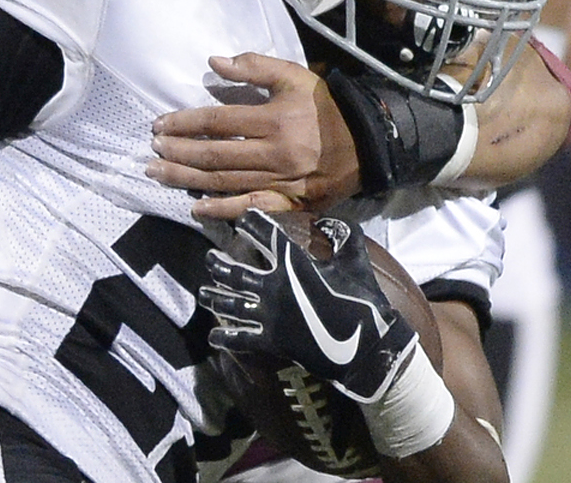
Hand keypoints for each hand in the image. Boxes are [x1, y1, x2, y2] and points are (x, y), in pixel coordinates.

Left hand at [148, 54, 358, 218]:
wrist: (368, 142)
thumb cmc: (324, 107)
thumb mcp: (293, 77)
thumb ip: (254, 66)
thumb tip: (213, 61)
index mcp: (274, 120)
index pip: (218, 121)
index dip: (184, 123)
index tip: (158, 124)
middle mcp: (275, 154)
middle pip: (215, 155)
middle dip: (178, 152)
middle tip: (151, 150)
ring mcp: (281, 183)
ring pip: (225, 182)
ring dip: (187, 179)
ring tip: (157, 173)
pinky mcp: (289, 204)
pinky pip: (250, 209)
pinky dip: (222, 211)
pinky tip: (195, 208)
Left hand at [200, 209, 416, 402]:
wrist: (368, 349)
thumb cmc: (363, 303)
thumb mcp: (357, 263)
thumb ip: (345, 237)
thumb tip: (328, 221)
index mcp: (294, 265)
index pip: (266, 236)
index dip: (251, 224)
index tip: (242, 220)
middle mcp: (274, 287)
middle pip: (235, 273)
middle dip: (218, 264)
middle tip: (209, 258)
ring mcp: (270, 315)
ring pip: (231, 304)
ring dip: (214, 297)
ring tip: (202, 292)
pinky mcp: (272, 341)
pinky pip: (241, 338)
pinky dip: (225, 338)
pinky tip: (213, 336)